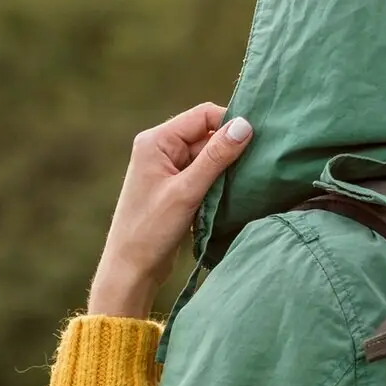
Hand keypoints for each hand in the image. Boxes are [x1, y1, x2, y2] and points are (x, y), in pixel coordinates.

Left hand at [87, 103, 253, 317]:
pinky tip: (231, 195)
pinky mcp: (176, 187)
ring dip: (226, 169)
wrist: (131, 269)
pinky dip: (219, 182)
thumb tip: (245, 125)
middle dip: (230, 149)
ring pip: (209, 156)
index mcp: (156, 141)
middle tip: (254, 167)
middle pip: (207, 134)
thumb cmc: (151, 230)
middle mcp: (161, 148)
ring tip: (242, 184)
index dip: (229, 124)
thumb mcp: (187, 191)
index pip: (203, 115)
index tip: (255, 142)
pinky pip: (205, 174)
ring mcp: (169, 168)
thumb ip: (216, 157)